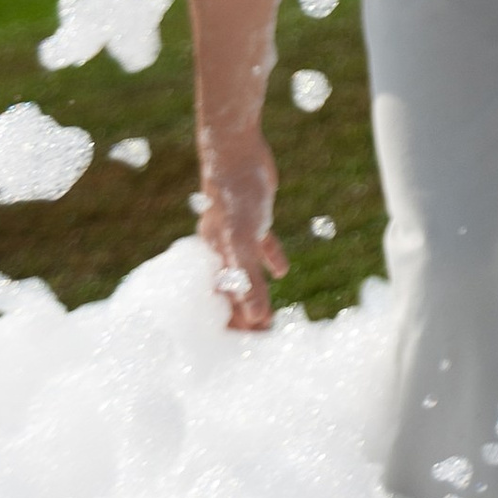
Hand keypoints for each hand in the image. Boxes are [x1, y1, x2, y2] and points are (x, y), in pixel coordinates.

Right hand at [197, 126, 284, 332]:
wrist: (234, 148)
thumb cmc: (233, 193)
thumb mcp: (242, 239)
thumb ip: (247, 278)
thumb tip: (257, 317)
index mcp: (214, 260)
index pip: (222, 304)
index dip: (235, 326)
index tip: (249, 348)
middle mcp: (222, 251)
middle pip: (233, 293)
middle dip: (246, 317)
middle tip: (263, 339)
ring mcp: (237, 235)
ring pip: (246, 274)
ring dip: (257, 294)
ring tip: (270, 317)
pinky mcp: (253, 218)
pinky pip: (260, 247)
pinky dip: (270, 261)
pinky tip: (283, 272)